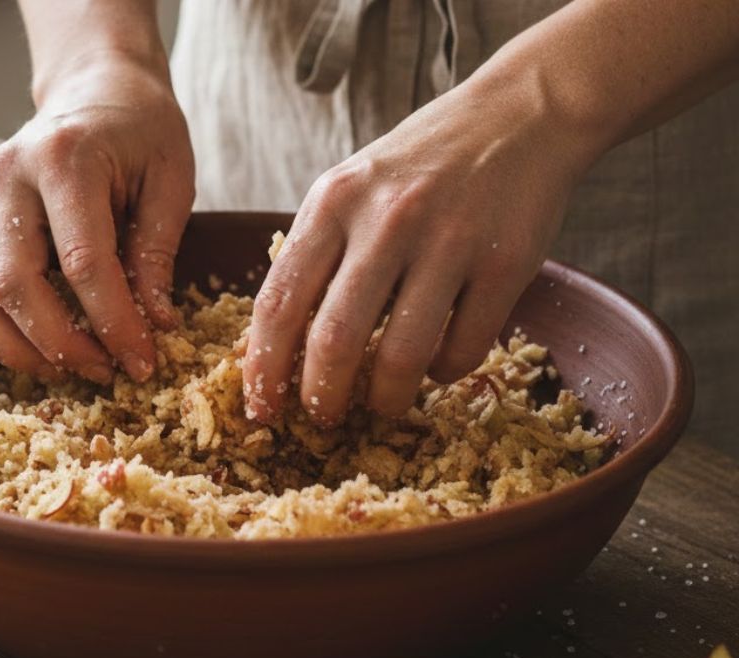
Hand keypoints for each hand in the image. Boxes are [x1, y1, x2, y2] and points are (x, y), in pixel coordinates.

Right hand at [0, 56, 193, 383]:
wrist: (96, 87)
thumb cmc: (142, 131)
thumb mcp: (171, 182)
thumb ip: (156, 255)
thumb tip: (154, 328)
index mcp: (64, 159)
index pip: (82, 263)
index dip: (113, 323)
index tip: (142, 363)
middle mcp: (7, 177)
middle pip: (12, 284)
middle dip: (61, 344)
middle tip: (106, 372)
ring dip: (17, 348)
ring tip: (70, 368)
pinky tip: (40, 345)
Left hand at [244, 78, 592, 423]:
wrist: (519, 116)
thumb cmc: (420, 164)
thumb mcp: (349, 188)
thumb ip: (313, 253)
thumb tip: (271, 344)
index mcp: (333, 202)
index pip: (279, 302)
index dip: (264, 367)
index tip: (262, 406)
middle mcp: (386, 220)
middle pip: (335, 340)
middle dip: (321, 396)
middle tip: (323, 416)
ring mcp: (450, 241)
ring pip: (402, 357)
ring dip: (386, 399)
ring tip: (382, 403)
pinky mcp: (505, 263)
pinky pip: (463, 349)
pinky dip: (443, 373)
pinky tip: (436, 363)